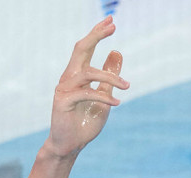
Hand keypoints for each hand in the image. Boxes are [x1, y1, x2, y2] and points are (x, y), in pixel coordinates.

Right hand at [44, 16, 129, 159]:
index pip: (86, 48)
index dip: (97, 34)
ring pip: (87, 72)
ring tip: (127, 85)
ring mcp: (64, 89)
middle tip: (112, 26)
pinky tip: (117, 102)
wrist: (71, 144)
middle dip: (96, 36)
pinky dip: (104, 97)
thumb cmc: (85, 121)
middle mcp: (69, 77)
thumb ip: (109, 76)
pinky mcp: (62, 102)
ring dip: (110, 76)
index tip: (111, 21)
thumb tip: (116, 52)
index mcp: (77, 74)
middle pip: (80, 49)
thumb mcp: (104, 96)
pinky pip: (86, 94)